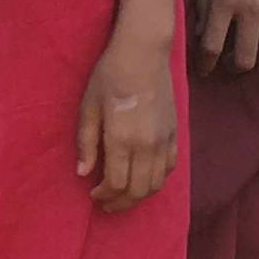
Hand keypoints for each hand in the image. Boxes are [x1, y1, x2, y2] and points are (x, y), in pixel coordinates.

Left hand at [78, 28, 177, 212]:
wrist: (143, 53)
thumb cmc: (109, 77)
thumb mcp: (88, 108)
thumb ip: (86, 143)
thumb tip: (83, 173)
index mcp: (122, 139)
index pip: (117, 183)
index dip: (104, 195)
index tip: (92, 193)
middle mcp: (147, 144)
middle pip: (138, 190)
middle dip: (120, 203)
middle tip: (105, 204)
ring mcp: (165, 140)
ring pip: (156, 184)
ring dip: (138, 196)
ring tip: (122, 196)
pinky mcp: (175, 134)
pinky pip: (170, 168)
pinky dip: (156, 180)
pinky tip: (141, 179)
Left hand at [196, 0, 258, 75]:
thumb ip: (205, 5)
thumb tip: (201, 35)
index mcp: (225, 0)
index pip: (212, 47)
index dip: (206, 65)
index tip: (204, 70)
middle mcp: (253, 8)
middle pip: (246, 59)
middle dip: (233, 68)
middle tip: (228, 64)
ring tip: (251, 52)